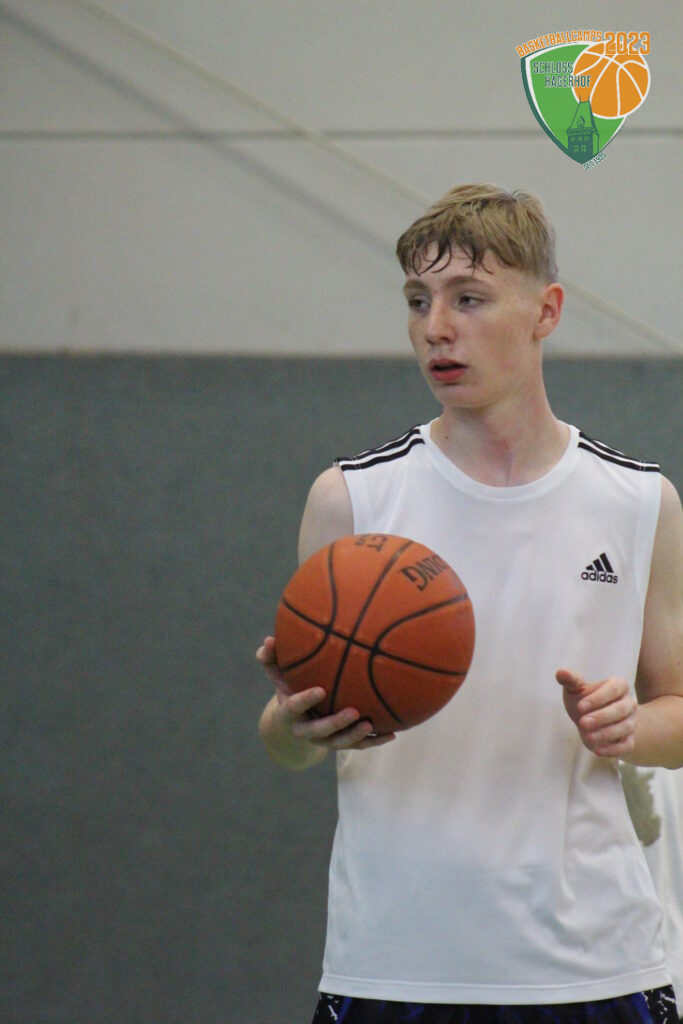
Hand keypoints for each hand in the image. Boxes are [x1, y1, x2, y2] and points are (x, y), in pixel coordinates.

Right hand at [256, 636, 394, 751]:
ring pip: (340, 742)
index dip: (306, 701)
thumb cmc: (290, 689)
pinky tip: (391, 733)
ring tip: (371, 724)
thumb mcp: (278, 676)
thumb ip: (271, 659)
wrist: (294, 723)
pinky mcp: (339, 743)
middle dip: (337, 724)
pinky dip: (374, 741)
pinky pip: (357, 745)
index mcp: (290, 713)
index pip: (294, 707)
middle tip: (354, 712)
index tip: (320, 690)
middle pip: (320, 731)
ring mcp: (324, 740)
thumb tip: (268, 639)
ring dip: (356, 735)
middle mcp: (306, 730)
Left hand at [556, 668, 636, 757]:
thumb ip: (571, 680)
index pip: (614, 688)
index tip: (580, 707)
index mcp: (618, 686)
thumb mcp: (576, 689)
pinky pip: (627, 746)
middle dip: (602, 717)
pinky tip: (597, 751)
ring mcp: (631, 722)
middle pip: (621, 709)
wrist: (593, 722)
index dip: (598, 698)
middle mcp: (628, 703)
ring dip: (606, 733)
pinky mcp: (629, 740)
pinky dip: (613, 750)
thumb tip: (560, 673)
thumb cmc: (584, 701)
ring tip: (587, 737)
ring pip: (625, 728)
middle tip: (583, 723)